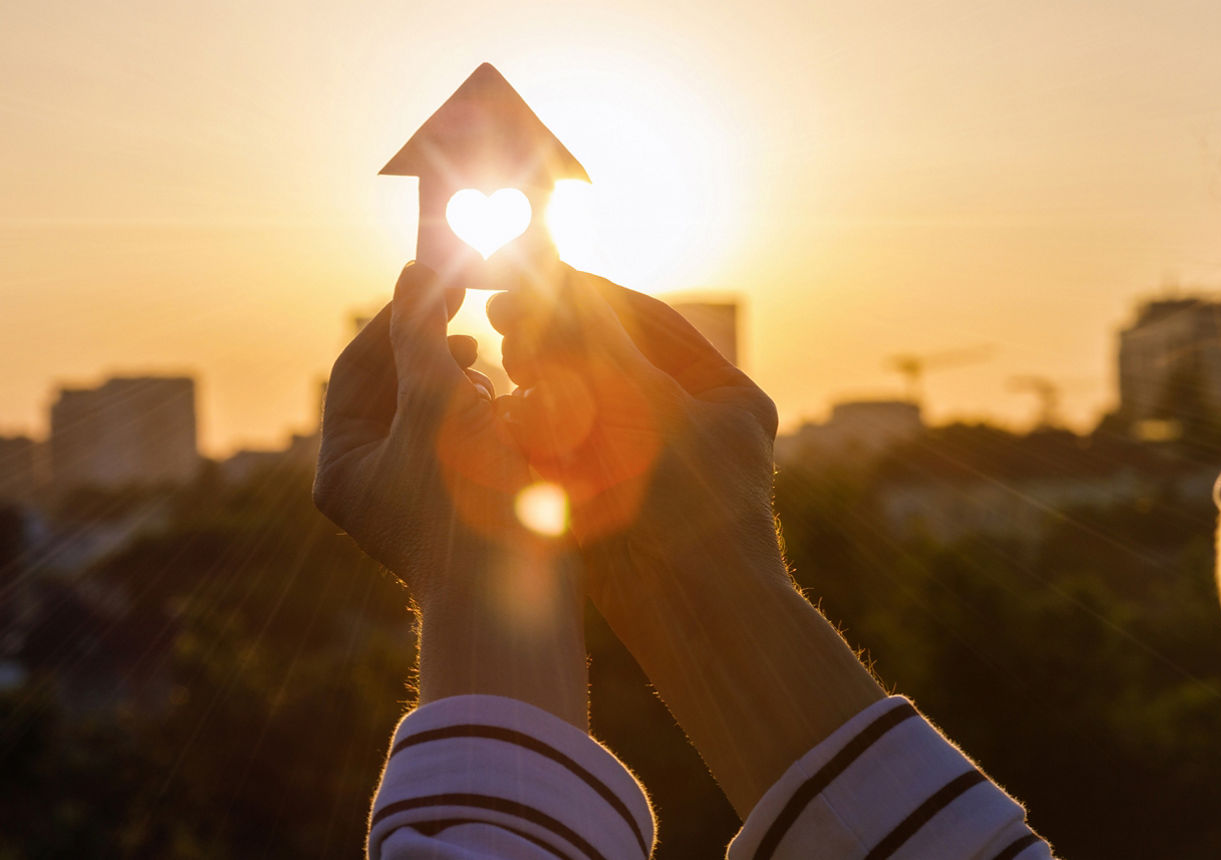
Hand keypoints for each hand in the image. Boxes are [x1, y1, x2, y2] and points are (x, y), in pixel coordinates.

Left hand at [314, 262, 586, 725]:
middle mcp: (369, 483)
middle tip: (467, 319)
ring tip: (488, 362)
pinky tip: (508, 401)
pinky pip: (458, 441)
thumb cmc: (471, 504)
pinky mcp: (458, 506)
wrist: (520, 606)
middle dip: (428, 349)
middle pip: (390, 387)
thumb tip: (413, 270)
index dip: (396, 317)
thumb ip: (422, 332)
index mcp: (342, 464)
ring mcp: (414, 496)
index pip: (356, 366)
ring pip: (427, 412)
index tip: (437, 282)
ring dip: (456, 378)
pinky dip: (479, 413)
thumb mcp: (440, 403)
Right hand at [491, 268, 882, 810]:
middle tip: (499, 314)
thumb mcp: (645, 408)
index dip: (585, 292)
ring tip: (500, 358)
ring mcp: (648, 466)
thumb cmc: (690, 507)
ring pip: (584, 402)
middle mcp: (688, 425)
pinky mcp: (612, 503)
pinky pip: (570, 449)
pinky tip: (503, 406)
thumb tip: (548, 270)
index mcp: (722, 393)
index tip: (527, 270)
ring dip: (542, 377)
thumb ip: (596, 342)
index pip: (647, 322)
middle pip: (612, 359)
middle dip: (556, 336)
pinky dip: (539, 425)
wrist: (695, 618)